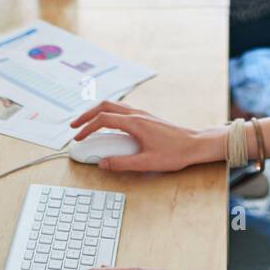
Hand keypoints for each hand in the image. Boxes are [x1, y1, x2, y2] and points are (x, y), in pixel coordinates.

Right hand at [69, 100, 206, 172]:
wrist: (194, 144)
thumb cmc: (174, 153)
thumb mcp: (147, 163)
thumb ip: (122, 163)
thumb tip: (102, 163)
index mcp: (135, 123)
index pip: (103, 120)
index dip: (87, 128)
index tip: (78, 138)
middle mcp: (137, 114)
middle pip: (105, 105)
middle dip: (87, 114)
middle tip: (74, 126)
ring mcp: (142, 114)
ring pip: (114, 105)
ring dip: (97, 112)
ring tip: (87, 124)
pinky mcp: (146, 117)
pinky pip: (122, 110)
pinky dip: (109, 114)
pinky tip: (107, 125)